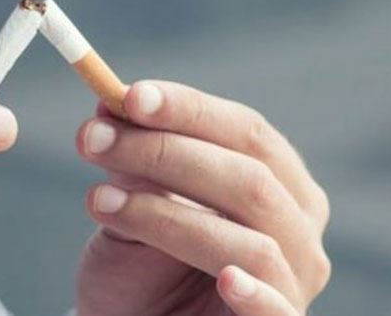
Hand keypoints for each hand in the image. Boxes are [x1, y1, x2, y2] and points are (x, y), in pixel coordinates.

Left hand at [75, 81, 329, 314]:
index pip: (244, 131)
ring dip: (166, 216)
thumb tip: (109, 108)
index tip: (127, 97)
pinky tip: (227, 279)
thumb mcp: (133, 203)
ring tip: (99, 200)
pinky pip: (278, 312)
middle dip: (165, 152)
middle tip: (93, 139)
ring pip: (249, 242)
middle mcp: (297, 226)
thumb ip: (133, 162)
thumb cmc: (143, 265)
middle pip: (249, 178)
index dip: (187, 109)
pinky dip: (256, 293)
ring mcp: (294, 281)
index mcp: (276, 181)